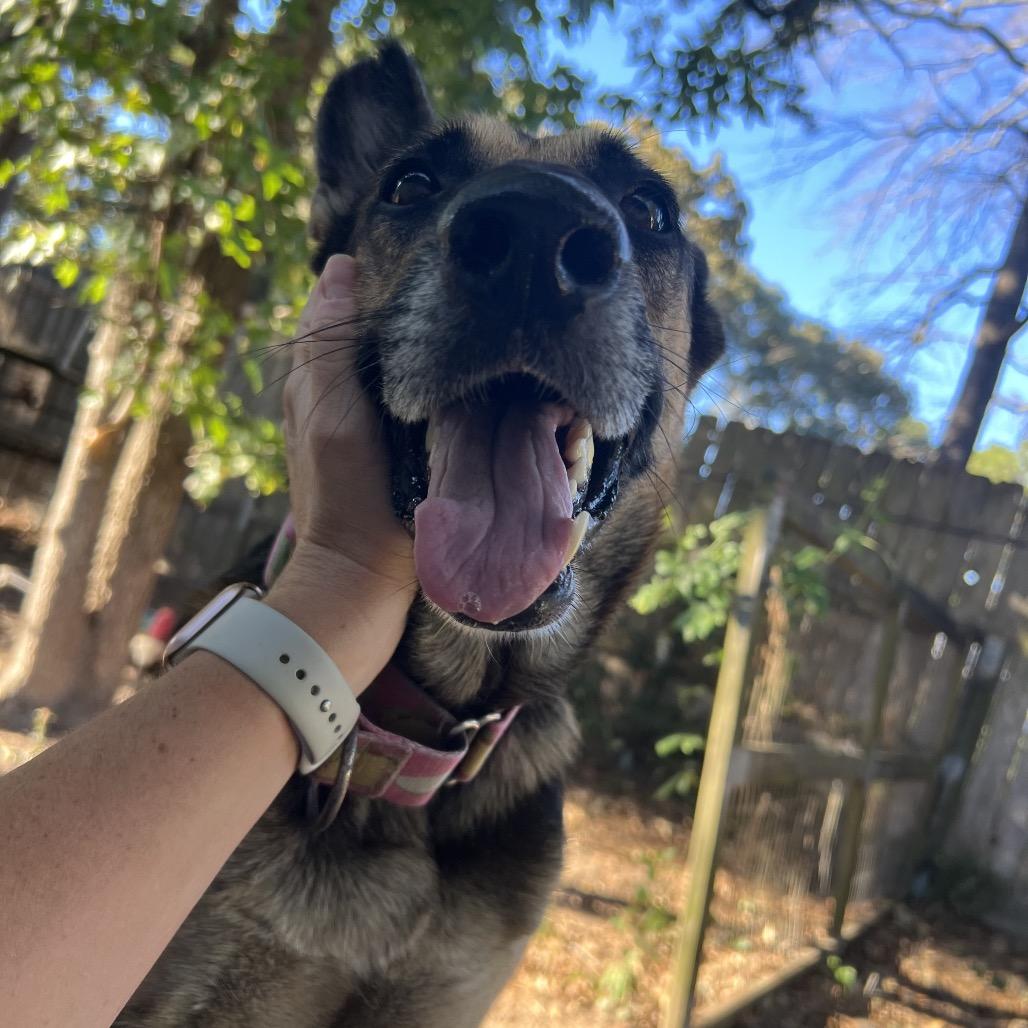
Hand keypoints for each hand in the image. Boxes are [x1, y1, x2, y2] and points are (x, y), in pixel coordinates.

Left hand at [266, 255, 414, 680]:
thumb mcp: (331, 411)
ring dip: (413, 340)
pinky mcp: (392, 452)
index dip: (362, 281)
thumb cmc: (345, 492)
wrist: (362, 574)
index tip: (407, 256)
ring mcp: (364, 429)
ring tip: (455, 313)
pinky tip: (455, 370)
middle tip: (442, 280)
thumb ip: (328, 346)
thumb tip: (339, 269)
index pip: (333, 310)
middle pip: (361, 334)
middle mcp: (334, 400)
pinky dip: (424, 377)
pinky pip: (407, 397)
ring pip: (387, 364)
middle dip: (392, 305)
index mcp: (314, 383)